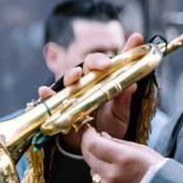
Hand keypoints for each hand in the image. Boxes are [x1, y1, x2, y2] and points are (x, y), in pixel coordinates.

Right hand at [43, 32, 146, 152]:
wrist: (93, 144)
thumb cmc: (109, 126)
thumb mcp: (121, 116)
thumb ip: (124, 101)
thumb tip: (132, 85)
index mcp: (109, 82)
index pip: (118, 63)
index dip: (128, 49)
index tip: (137, 37)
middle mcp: (91, 82)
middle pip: (91, 64)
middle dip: (97, 61)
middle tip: (105, 65)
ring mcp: (74, 92)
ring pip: (71, 77)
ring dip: (72, 74)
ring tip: (76, 75)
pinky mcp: (60, 105)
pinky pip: (51, 97)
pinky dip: (47, 94)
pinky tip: (45, 91)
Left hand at [81, 129, 163, 182]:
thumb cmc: (158, 171)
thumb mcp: (142, 150)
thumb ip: (119, 143)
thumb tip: (101, 136)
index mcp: (124, 158)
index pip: (93, 144)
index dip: (88, 136)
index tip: (90, 132)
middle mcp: (114, 174)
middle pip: (89, 158)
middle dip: (91, 149)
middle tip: (99, 147)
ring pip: (92, 173)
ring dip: (99, 169)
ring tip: (117, 170)